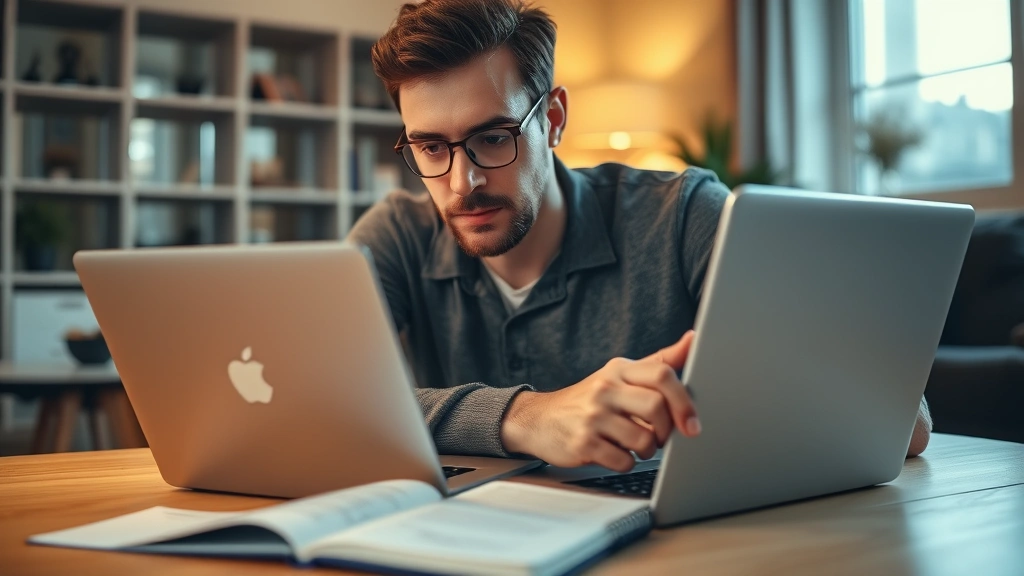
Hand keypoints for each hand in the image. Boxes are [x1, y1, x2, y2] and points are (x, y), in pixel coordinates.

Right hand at [500, 331, 700, 471]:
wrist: (538, 419)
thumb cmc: (588, 399)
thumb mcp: (619, 374)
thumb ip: (658, 361)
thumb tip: (692, 340)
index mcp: (618, 370)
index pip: (661, 375)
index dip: (684, 400)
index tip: (693, 422)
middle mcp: (604, 389)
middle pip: (656, 408)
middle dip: (667, 431)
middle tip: (663, 437)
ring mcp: (592, 416)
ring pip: (643, 439)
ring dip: (648, 450)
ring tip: (638, 446)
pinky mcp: (583, 443)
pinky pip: (623, 460)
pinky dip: (627, 462)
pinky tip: (617, 453)